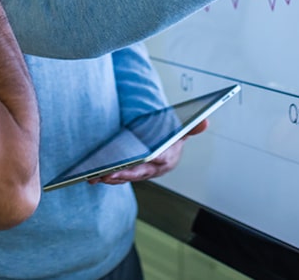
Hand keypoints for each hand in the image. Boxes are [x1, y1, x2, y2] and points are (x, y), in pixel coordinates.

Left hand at [89, 120, 207, 184]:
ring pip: (125, 177)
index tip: (139, 160)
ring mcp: (142, 174)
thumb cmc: (171, 136)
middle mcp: (156, 170)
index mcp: (169, 159)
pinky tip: (93, 175)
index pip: (159, 161)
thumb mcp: (182, 129)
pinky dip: (107, 177)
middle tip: (107, 174)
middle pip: (138, 173)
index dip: (148, 161)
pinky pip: (119, 177)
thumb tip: (205, 121)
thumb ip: (192, 127)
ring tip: (95, 176)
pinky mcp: (131, 174)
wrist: (166, 143)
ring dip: (111, 178)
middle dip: (123, 174)